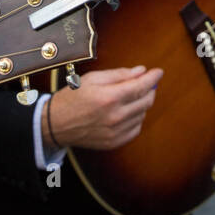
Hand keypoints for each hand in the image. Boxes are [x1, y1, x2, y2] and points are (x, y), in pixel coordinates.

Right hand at [44, 65, 162, 151]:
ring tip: (127, 97)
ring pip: (142, 114)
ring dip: (140, 103)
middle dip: (149, 89)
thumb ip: (119, 74)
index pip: (141, 86)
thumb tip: (141, 71)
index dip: (153, 77)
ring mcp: (115, 132)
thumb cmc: (73, 97)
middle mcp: (115, 116)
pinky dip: (135, 118)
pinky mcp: (114, 142)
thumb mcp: (93, 78)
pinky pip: (136, 128)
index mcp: (109, 97)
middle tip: (144, 83)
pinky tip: (125, 112)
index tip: (158, 72)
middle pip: (146, 101)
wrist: (56, 123)